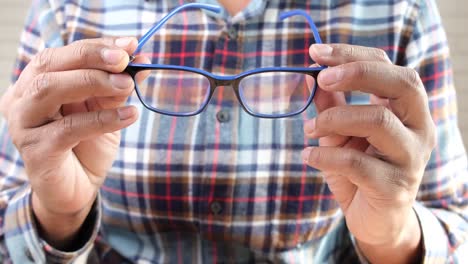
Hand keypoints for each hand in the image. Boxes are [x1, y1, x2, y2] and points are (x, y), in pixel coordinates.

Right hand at [0, 37, 143, 246]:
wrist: (77, 188)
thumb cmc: (88, 144)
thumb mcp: (105, 109)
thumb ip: (116, 86)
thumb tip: (139, 60)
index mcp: (37, 83)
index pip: (63, 55)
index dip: (97, 46)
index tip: (130, 45)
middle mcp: (22, 99)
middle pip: (50, 65)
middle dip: (91, 57)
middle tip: (125, 61)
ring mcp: (24, 125)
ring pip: (49, 90)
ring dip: (92, 82)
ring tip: (127, 85)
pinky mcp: (36, 151)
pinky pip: (68, 129)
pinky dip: (102, 119)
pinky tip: (129, 115)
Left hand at [303, 44, 435, 262]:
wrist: (375, 220)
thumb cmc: (358, 170)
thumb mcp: (340, 133)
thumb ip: (331, 106)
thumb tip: (309, 76)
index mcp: (407, 109)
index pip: (387, 67)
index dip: (352, 55)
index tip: (314, 52)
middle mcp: (418, 128)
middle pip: (401, 84)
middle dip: (357, 73)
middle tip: (321, 79)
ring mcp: (411, 158)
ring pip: (378, 121)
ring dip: (334, 119)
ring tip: (309, 129)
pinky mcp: (396, 187)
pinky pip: (358, 163)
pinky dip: (326, 155)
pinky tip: (309, 156)